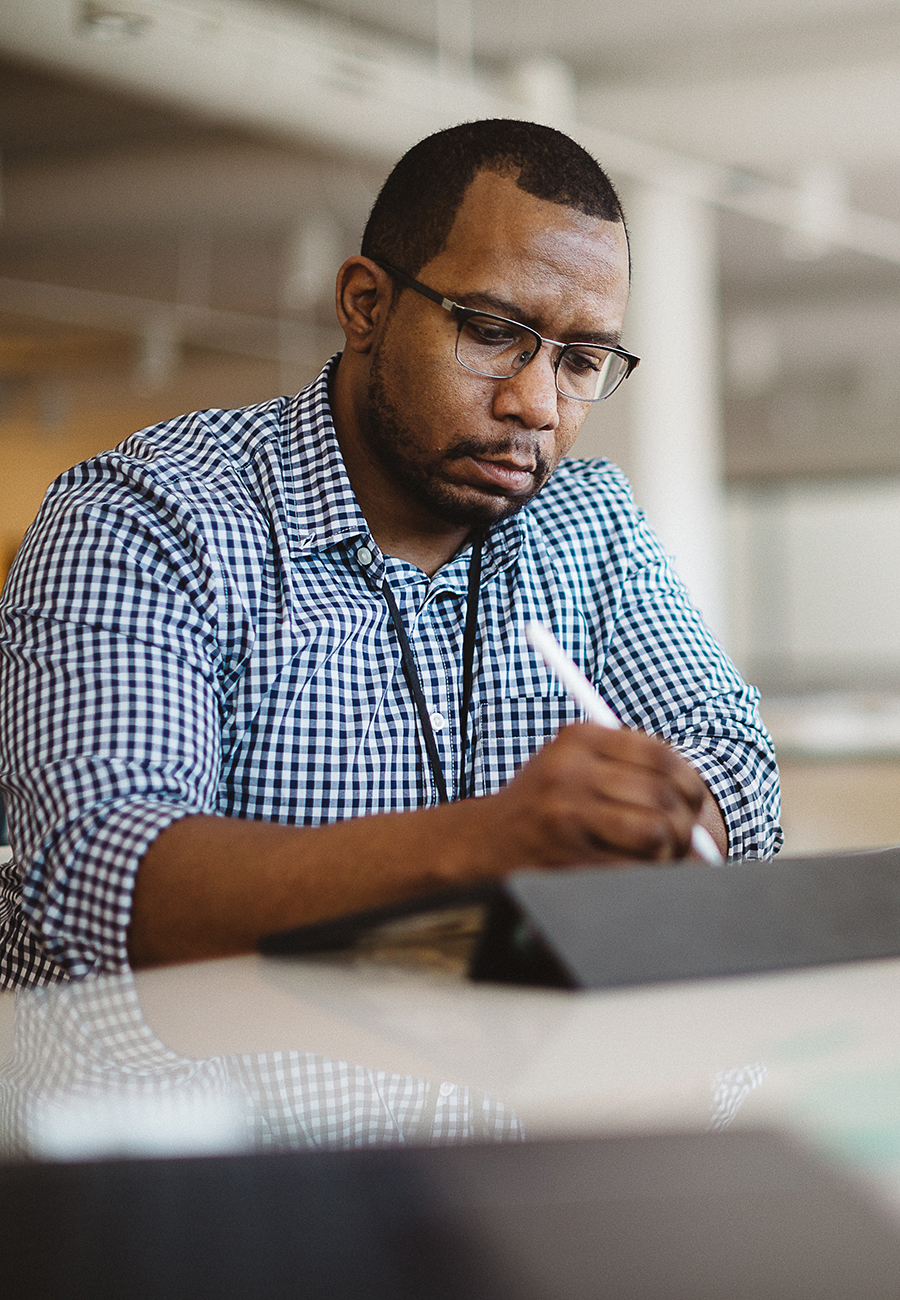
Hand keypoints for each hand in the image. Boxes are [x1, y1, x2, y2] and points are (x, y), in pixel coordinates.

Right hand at [484, 722, 708, 868]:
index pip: (659, 754)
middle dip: (685, 821)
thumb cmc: (544, 801)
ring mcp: (568, 815)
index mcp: (578, 738)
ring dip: (669, 849)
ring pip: (656, 832)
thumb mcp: (574, 762)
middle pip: (662, 795)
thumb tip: (695, 795)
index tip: (693, 799)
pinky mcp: (570, 856)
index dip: (688, 780)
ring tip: (659, 852)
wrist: (487, 840)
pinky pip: (636, 868)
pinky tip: (635, 867)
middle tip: (683, 835)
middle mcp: (571, 772)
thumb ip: (628, 765)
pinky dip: (648, 872)